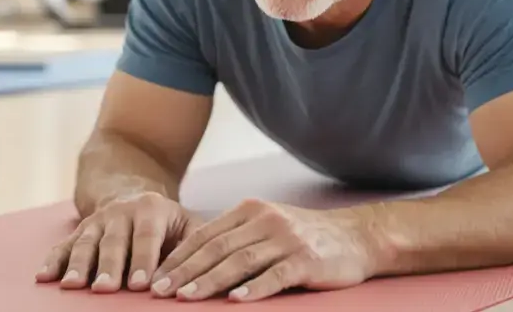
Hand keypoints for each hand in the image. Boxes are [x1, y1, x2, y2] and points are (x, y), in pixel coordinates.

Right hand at [35, 192, 203, 292]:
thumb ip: (194, 242)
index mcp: (151, 209)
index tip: (141, 284)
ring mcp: (97, 221)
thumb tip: (206, 267)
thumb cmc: (165, 219)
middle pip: (113, 242)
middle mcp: (121, 212)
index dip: (144, 260)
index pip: (147, 236)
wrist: (130, 189)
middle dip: (109, 267)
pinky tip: (44, 277)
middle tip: (106, 289)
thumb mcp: (186, 221)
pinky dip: (53, 261)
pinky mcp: (80, 231)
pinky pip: (63, 245)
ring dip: (77, 265)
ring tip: (72, 286)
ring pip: (85, 243)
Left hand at [148, 199, 378, 302]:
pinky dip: (255, 289)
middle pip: (216, 248)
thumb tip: (191, 263)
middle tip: (159, 292)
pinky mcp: (307, 259)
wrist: (357, 236)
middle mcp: (265, 220)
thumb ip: (235, 237)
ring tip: (186, 298)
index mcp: (250, 210)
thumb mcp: (267, 226)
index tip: (155, 278)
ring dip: (210, 282)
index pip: (205, 235)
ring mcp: (287, 239)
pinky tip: (236, 301)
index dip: (178, 257)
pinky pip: (276, 275)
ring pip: (240, 262)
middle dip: (184, 272)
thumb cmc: (305, 236)